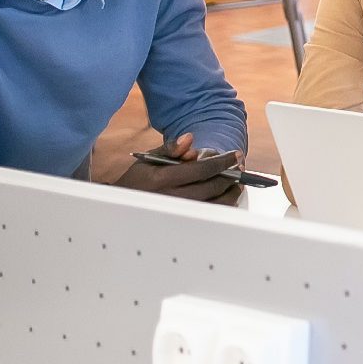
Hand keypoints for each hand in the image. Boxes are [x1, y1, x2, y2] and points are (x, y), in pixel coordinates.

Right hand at [114, 132, 243, 205]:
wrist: (123, 207)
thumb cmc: (139, 179)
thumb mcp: (149, 159)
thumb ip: (171, 148)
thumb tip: (189, 139)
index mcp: (162, 179)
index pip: (200, 170)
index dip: (222, 162)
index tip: (236, 155)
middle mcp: (170, 198)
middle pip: (211, 187)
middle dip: (229, 175)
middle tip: (239, 166)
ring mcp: (177, 214)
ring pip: (213, 205)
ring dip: (230, 192)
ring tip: (237, 182)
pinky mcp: (181, 224)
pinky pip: (208, 216)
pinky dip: (222, 205)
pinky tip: (227, 195)